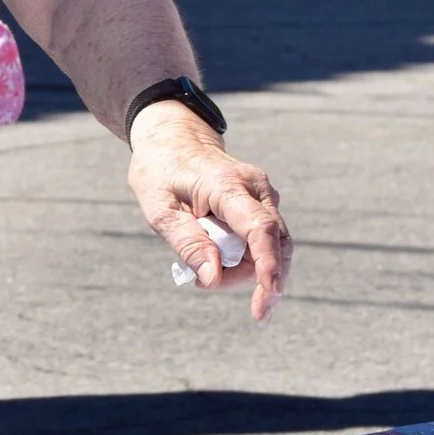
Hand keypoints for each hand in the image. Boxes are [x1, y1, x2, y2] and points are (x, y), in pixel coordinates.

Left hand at [127, 102, 288, 321]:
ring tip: (206, 270)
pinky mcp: (262, 205)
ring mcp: (263, 196)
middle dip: (254, 278)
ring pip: (272, 247)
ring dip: (244, 269)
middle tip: (208, 288)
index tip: (270, 293)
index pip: (260, 229)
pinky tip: (218, 260)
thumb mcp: (160, 211)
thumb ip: (188, 244)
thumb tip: (213, 279)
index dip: (268, 264)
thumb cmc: (161, 172)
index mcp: (228, 185)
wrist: (173, 141)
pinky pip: (263, 241)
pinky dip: (245, 258)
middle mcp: (256, 189)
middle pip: (273, 244)